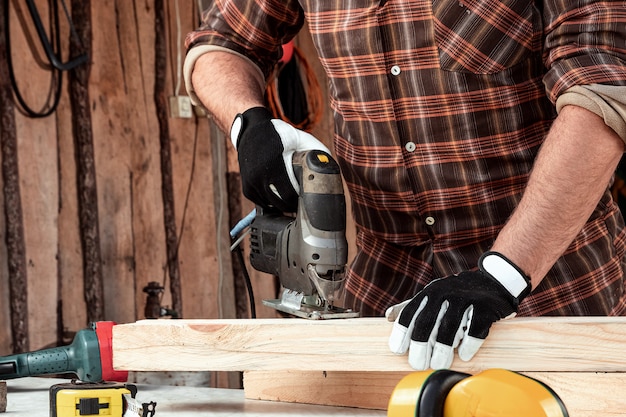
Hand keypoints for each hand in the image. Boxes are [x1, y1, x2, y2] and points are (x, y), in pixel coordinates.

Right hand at [230, 107, 330, 211]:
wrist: (252, 132)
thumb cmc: (281, 135)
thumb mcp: (301, 138)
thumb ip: (317, 151)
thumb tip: (331, 167)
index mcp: (274, 164)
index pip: (289, 194)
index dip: (301, 200)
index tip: (308, 200)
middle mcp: (259, 175)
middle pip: (281, 203)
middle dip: (293, 205)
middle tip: (302, 202)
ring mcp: (251, 183)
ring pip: (272, 205)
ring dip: (282, 205)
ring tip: (291, 200)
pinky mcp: (247, 188)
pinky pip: (263, 203)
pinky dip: (272, 202)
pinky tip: (279, 195)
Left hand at [387, 251, 530, 369]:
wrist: (493, 281)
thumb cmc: (457, 293)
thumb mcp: (432, 295)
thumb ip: (411, 306)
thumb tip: (388, 316)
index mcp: (429, 293)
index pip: (410, 312)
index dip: (401, 332)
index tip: (397, 350)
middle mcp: (444, 293)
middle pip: (427, 322)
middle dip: (420, 345)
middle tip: (417, 364)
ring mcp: (465, 299)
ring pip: (450, 327)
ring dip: (443, 349)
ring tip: (439, 364)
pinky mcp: (485, 307)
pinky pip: (475, 328)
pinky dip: (469, 344)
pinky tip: (464, 355)